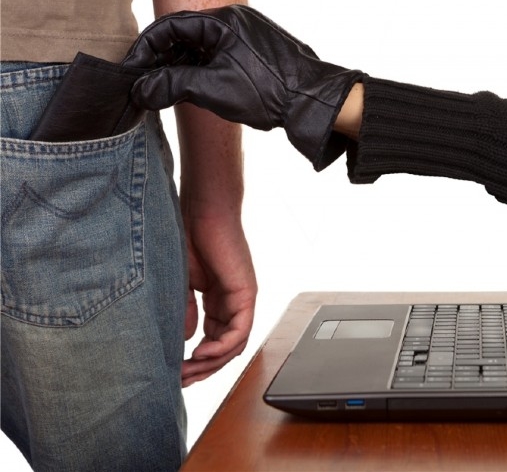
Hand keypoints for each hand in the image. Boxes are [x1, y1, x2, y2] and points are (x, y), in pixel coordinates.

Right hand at [125, 4, 363, 169]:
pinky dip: (203, 72)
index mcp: (223, 20)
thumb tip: (141, 90)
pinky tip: (194, 92)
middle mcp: (236, 22)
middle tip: (146, 84)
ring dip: (183, 69)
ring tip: (167, 92)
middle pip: (186, 36)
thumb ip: (172, 85)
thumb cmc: (267, 90)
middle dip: (163, 61)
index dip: (147, 48)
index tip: (133, 69)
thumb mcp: (212, 88)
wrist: (311, 102)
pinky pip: (220, 58)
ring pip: (203, 49)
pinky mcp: (256, 54)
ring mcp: (248, 37)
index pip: (171, 26)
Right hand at [180, 205, 256, 386]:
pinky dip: (222, 347)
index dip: (196, 361)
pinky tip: (201, 354)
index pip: (213, 341)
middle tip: (180, 380)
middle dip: (202, 368)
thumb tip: (186, 340)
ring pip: (234, 344)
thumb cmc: (190, 237)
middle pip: (225, 348)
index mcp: (218, 302)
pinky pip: (240, 330)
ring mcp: (241, 299)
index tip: (175, 372)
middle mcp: (233, 303)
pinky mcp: (246, 293)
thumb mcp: (181, 284)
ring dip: (211, 363)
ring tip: (187, 372)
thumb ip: (185, 312)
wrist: (202, 210)